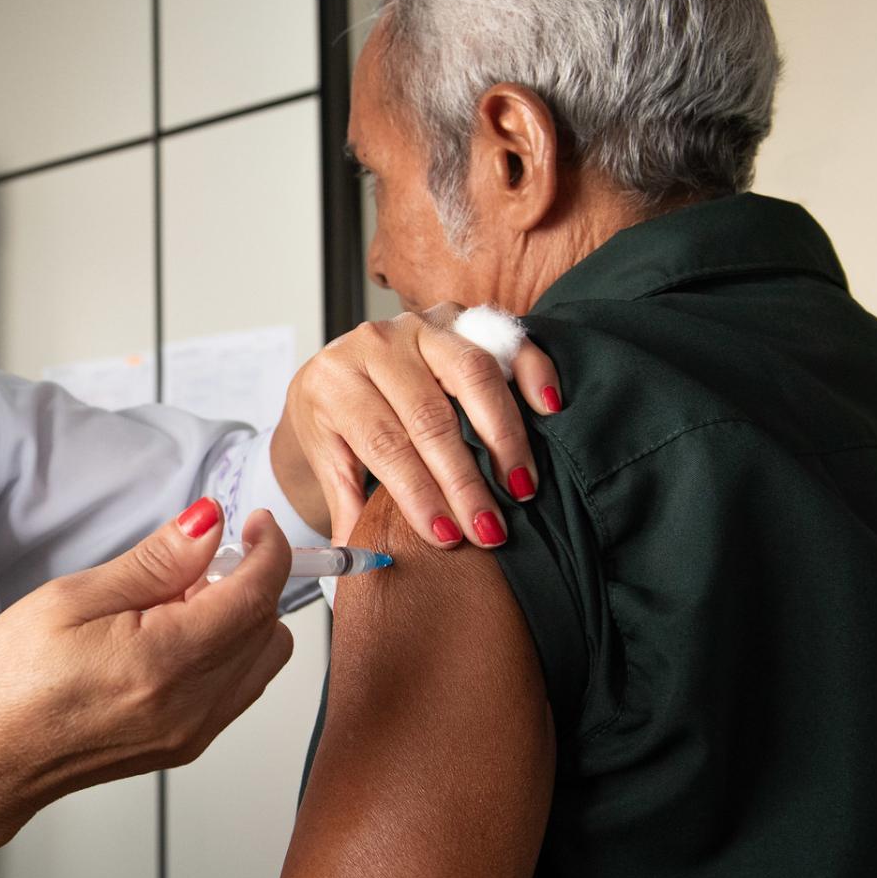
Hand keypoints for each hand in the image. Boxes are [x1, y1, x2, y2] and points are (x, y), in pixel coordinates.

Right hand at [0, 500, 294, 844]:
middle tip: (192, 561)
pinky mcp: (186, 746)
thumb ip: (154, 562)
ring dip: (242, 618)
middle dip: (248, 580)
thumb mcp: (70, 599)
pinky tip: (176, 637)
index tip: (252, 521)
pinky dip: (229, 651)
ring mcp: (194, 733)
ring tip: (177, 603)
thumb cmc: (8, 684)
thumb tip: (210, 523)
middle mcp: (193, 705)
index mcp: (165, 661)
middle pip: (268, 626)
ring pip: (263, 659)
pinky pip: (240, 688)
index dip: (266, 548)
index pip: (256, 595)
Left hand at [275, 302, 561, 547]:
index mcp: (335, 381)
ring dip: (503, 435)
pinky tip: (549, 408)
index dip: (417, 491)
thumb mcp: (327, 455)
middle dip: (464, 479)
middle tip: (489, 528)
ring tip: (520, 487)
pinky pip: (503, 337)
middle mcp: (377, 344)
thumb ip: (345, 503)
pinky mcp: (457, 316)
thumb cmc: (335, 418)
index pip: (383, 441)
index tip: (446, 535)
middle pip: (429, 415)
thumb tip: (359, 561)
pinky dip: (531, 370)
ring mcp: (420, 325)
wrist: (335, 367)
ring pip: (471, 373)